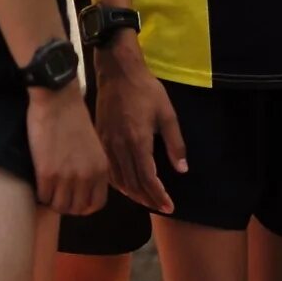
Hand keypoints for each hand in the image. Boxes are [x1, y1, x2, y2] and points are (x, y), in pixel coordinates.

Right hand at [26, 86, 111, 216]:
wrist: (57, 98)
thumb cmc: (72, 116)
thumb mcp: (93, 145)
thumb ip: (90, 166)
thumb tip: (80, 185)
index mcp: (101, 169)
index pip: (95, 204)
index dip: (82, 206)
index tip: (72, 199)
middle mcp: (87, 176)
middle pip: (76, 209)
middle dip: (65, 205)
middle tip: (55, 194)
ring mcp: (67, 176)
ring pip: (59, 206)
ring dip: (51, 201)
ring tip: (46, 189)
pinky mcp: (47, 172)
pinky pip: (43, 197)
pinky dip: (39, 194)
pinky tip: (38, 182)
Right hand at [93, 42, 182, 213]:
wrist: (118, 72)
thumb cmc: (146, 90)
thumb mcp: (167, 114)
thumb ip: (175, 143)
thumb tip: (182, 169)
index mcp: (138, 141)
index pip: (147, 179)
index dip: (158, 196)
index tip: (169, 206)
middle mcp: (119, 147)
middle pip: (132, 184)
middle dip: (147, 199)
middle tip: (161, 207)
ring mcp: (107, 144)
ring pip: (118, 179)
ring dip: (132, 194)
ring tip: (146, 200)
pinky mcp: (100, 139)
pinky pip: (108, 169)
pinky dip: (118, 183)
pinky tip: (126, 186)